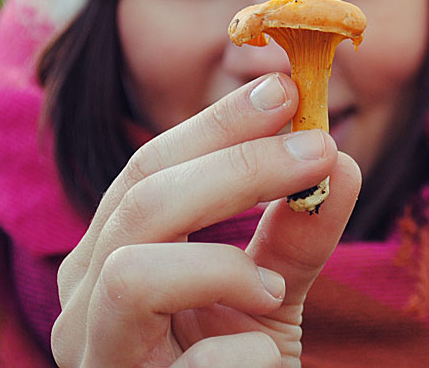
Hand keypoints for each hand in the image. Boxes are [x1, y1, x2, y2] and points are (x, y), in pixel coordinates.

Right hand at [51, 73, 361, 366]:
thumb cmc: (237, 363)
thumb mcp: (271, 290)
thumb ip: (297, 231)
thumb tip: (341, 162)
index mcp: (113, 256)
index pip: (151, 167)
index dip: (218, 124)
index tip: (286, 89)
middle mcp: (86, 302)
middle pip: (143, 202)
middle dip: (238, 165)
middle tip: (319, 148)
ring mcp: (100, 360)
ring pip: (132, 272)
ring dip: (221, 263)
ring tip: (274, 287)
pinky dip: (239, 357)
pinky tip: (266, 362)